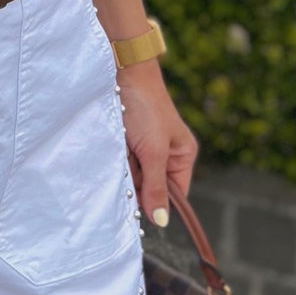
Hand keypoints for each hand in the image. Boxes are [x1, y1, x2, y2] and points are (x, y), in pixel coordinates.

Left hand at [116, 56, 198, 228]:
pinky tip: (113, 146)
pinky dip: (114, 158)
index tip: (140, 210)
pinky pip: (119, 161)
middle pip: (150, 186)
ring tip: (122, 148)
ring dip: (123, 168)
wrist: (122, 72)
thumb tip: (162, 222)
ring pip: (131, 174)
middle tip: (129, 164)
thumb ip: (156, 186)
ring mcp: (143, 147)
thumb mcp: (153, 151)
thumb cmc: (145, 108)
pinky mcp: (125, 141)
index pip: (175, 194)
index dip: (158, 203)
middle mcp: (165, 154)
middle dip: (136, 181)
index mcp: (182, 156)